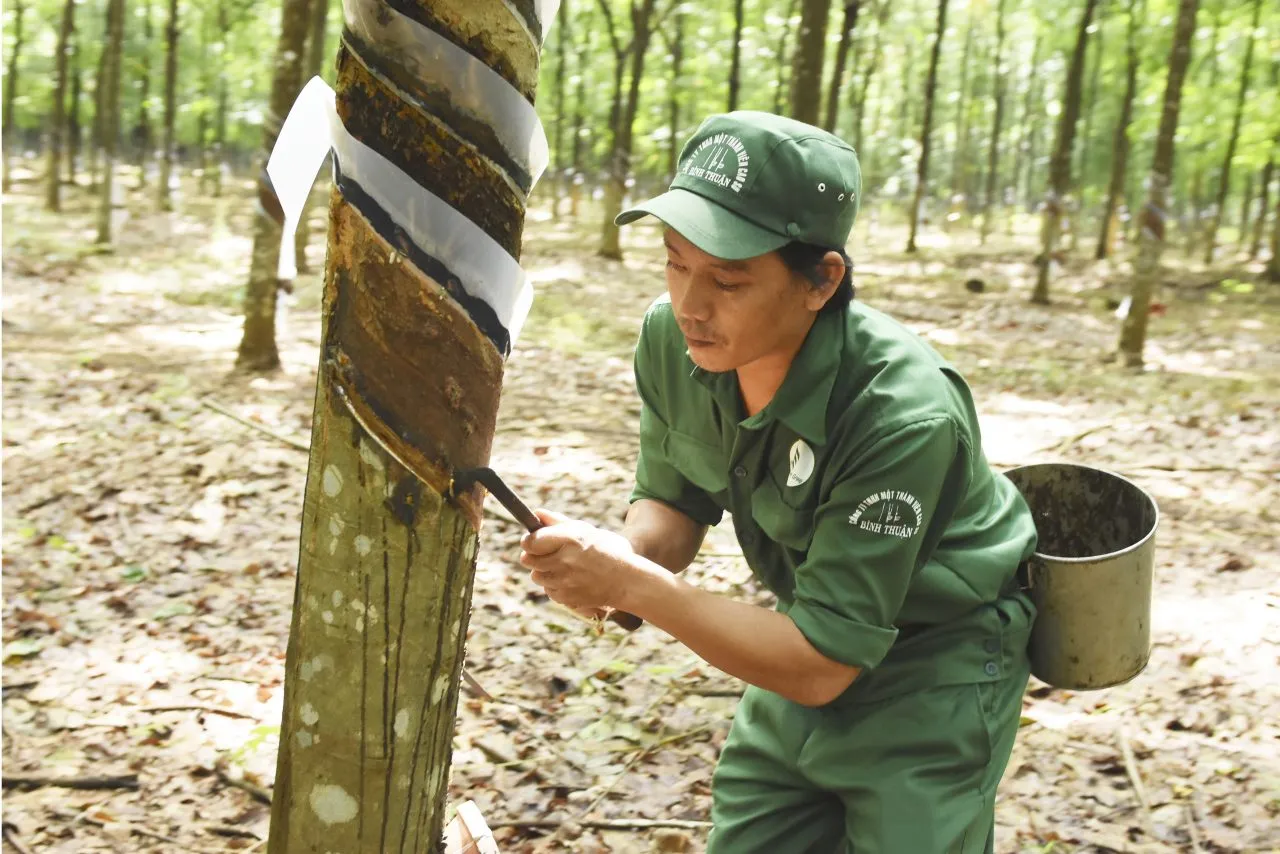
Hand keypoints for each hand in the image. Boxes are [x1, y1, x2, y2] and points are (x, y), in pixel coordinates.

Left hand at [520, 510, 640, 610]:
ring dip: (544, 571)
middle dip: (535, 556)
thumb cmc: (609, 550)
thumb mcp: (586, 530)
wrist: (628, 581)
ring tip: (563, 567)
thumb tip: (536, 513)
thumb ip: (558, 522)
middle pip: (528, 559)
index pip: (530, 541)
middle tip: (548, 553)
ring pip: (536, 576)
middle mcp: (564, 560)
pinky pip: (548, 591)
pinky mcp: (566, 598)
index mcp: (570, 539)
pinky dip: (555, 586)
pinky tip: (571, 580)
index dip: (529, 541)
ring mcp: (564, 581)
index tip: (533, 541)